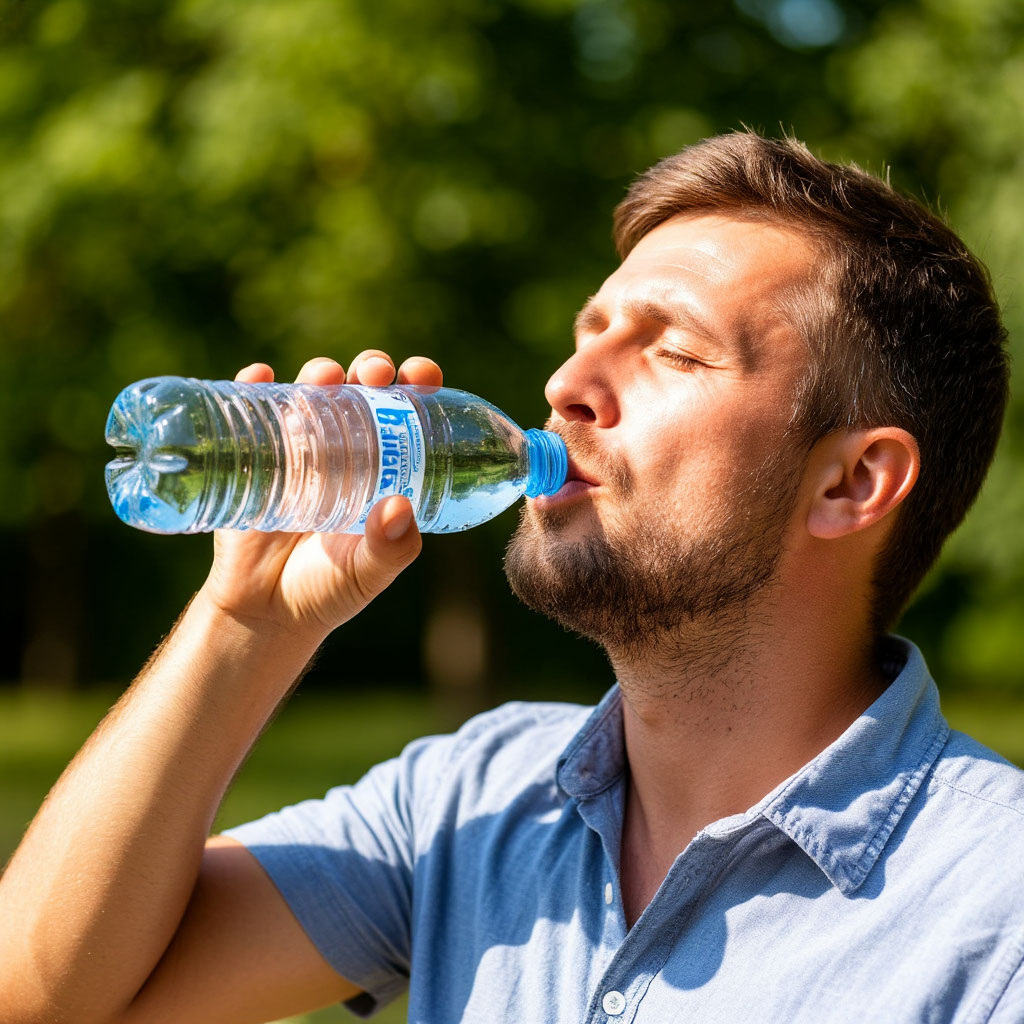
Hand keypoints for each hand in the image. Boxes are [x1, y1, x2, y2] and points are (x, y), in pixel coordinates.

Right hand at [200, 351, 442, 642]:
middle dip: (370, 368)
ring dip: (319, 373)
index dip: (417, 386)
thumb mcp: (367, 573)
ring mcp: (297, 450)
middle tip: (374, 373)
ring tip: (324, 376)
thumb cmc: (328, 589)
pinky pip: (250, 411)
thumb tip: (399, 508)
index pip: (406, 415)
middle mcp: (344, 450)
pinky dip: (253, 385)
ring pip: (310, 394)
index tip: (423, 375)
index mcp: (383, 469)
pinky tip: (259, 375)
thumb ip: (389, 549)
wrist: (265, 611)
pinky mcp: (252, 457)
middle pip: (360, 392)